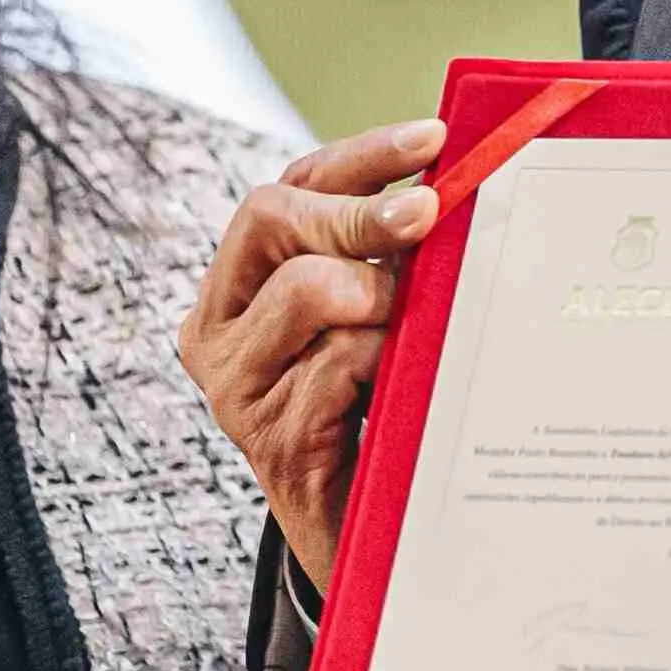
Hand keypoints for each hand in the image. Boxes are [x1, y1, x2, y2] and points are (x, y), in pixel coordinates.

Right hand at [178, 119, 445, 584]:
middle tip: (428, 214)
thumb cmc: (372, 410)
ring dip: (379, 295)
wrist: (360, 531)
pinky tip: (398, 382)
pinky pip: (335, 365)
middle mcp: (215, 329)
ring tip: (409, 325)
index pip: (289, 187)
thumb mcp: (372, 321)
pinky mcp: (269, 438)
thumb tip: (454, 183)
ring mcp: (234, 386)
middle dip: (359, 210)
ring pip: (306, 291)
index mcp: (238, 285)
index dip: (361, 155)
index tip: (433, 138)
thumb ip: (385, 259)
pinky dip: (381, 361)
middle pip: (271, 218)